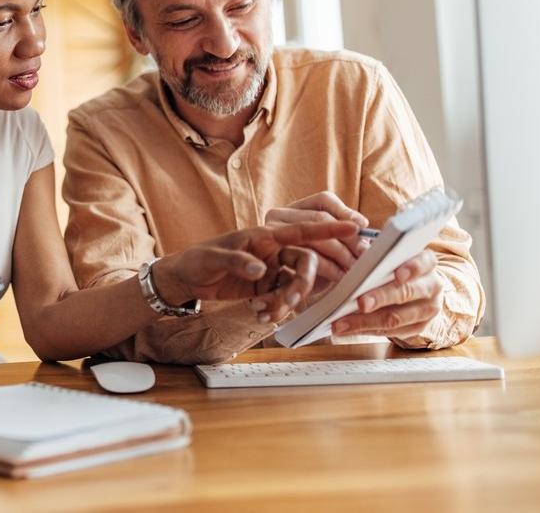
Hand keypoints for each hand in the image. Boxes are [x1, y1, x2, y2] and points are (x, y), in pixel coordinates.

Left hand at [154, 221, 359, 323]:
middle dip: (301, 285)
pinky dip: (276, 309)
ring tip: (262, 311)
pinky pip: (283, 299)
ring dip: (286, 301)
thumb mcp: (213, 259)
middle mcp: (272, 252)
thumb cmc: (197, 260)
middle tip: (288, 301)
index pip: (301, 231)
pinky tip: (259, 313)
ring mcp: (271, 270)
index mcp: (264, 237)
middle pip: (305, 265)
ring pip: (296, 286)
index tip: (353, 227)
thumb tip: (260, 269)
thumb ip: (237, 262)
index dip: (328, 230)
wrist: (185, 279)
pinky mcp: (266, 287)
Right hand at [265, 191, 369, 284]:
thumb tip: (365, 228)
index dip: (346, 212)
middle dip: (347, 238)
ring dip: (340, 254)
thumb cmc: (308, 268)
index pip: (323, 200)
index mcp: (294, 209)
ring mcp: (271, 233)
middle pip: (320, 218)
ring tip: (355, 267)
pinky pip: (306, 257)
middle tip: (364, 254)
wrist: (284, 295)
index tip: (363, 228)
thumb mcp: (326, 247)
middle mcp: (278, 216)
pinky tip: (340, 275)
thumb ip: (342, 234)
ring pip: (314, 237)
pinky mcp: (272, 254)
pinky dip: (329, 267)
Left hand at [331, 250, 443, 338]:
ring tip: (341, 323)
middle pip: (406, 292)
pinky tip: (347, 328)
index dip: (412, 268)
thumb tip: (357, 256)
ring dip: (365, 321)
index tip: (398, 274)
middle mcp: (432, 286)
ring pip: (396, 318)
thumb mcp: (389, 257)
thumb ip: (378, 257)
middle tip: (360, 303)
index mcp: (426, 262)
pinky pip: (390, 332)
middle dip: (381, 298)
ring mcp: (427, 310)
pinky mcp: (418, 328)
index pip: (424, 262)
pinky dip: (365, 330)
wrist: (415, 291)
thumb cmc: (393, 268)